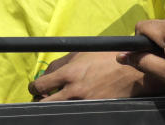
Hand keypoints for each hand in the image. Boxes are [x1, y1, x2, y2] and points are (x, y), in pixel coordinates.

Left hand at [28, 51, 163, 100]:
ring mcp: (83, 102)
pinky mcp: (93, 108)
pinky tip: (71, 106)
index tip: (35, 88)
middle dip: (39, 101)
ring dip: (53, 107)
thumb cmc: (106, 58)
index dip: (34, 88)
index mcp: (69, 73)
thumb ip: (62, 62)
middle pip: (44, 103)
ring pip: (57, 110)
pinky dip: (70, 110)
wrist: (131, 72)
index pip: (40, 85)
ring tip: (55, 103)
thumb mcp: (82, 53)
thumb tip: (47, 72)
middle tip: (40, 99)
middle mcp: (74, 90)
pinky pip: (75, 112)